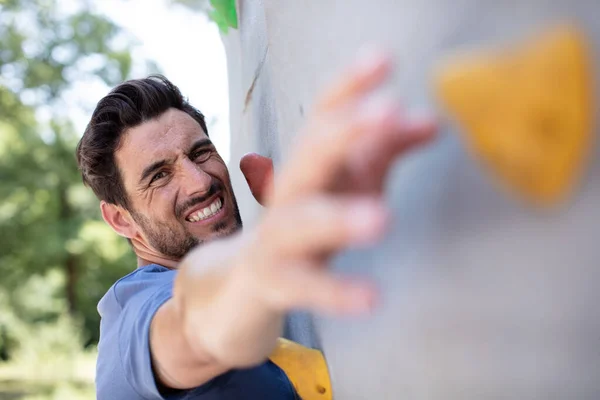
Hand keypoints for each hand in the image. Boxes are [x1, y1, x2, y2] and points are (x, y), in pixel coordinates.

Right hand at [176, 49, 435, 368]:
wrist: (242, 285)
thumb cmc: (306, 227)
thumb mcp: (347, 185)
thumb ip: (385, 150)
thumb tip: (431, 121)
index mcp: (310, 166)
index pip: (323, 117)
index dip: (349, 87)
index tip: (382, 59)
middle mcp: (290, 194)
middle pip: (308, 156)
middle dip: (343, 131)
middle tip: (386, 111)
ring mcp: (277, 240)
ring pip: (300, 222)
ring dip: (336, 216)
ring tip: (381, 218)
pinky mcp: (274, 284)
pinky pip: (303, 287)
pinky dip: (334, 291)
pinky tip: (371, 298)